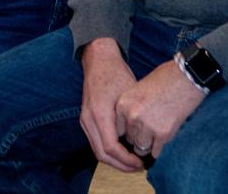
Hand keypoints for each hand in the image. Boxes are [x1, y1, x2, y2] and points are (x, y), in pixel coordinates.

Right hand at [79, 38, 144, 172]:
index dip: (126, 160)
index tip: (141, 162)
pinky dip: (108, 150)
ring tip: (132, 161)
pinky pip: (95, 142)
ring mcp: (84, 120)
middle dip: (121, 165)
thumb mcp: (129, 96)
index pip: (111, 148)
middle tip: (138, 167)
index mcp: (100, 114)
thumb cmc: (117, 74)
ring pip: (97, 150)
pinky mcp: (85, 119)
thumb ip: (131, 121)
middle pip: (101, 154)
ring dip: (114, 160)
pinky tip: (122, 150)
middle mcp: (88, 119)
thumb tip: (142, 142)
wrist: (99, 60)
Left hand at [115, 59, 205, 158]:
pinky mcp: (163, 134)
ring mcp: (147, 126)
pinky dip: (158, 150)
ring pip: (141, 147)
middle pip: (129, 138)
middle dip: (137, 137)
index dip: (127, 130)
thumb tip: (130, 125)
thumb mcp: (139, 89)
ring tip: (152, 141)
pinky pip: (156, 151)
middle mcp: (132, 116)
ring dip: (146, 146)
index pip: (118, 128)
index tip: (133, 131)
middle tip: (146, 135)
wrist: (185, 78)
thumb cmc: (164, 79)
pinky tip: (161, 143)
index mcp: (123, 104)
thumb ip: (132, 107)